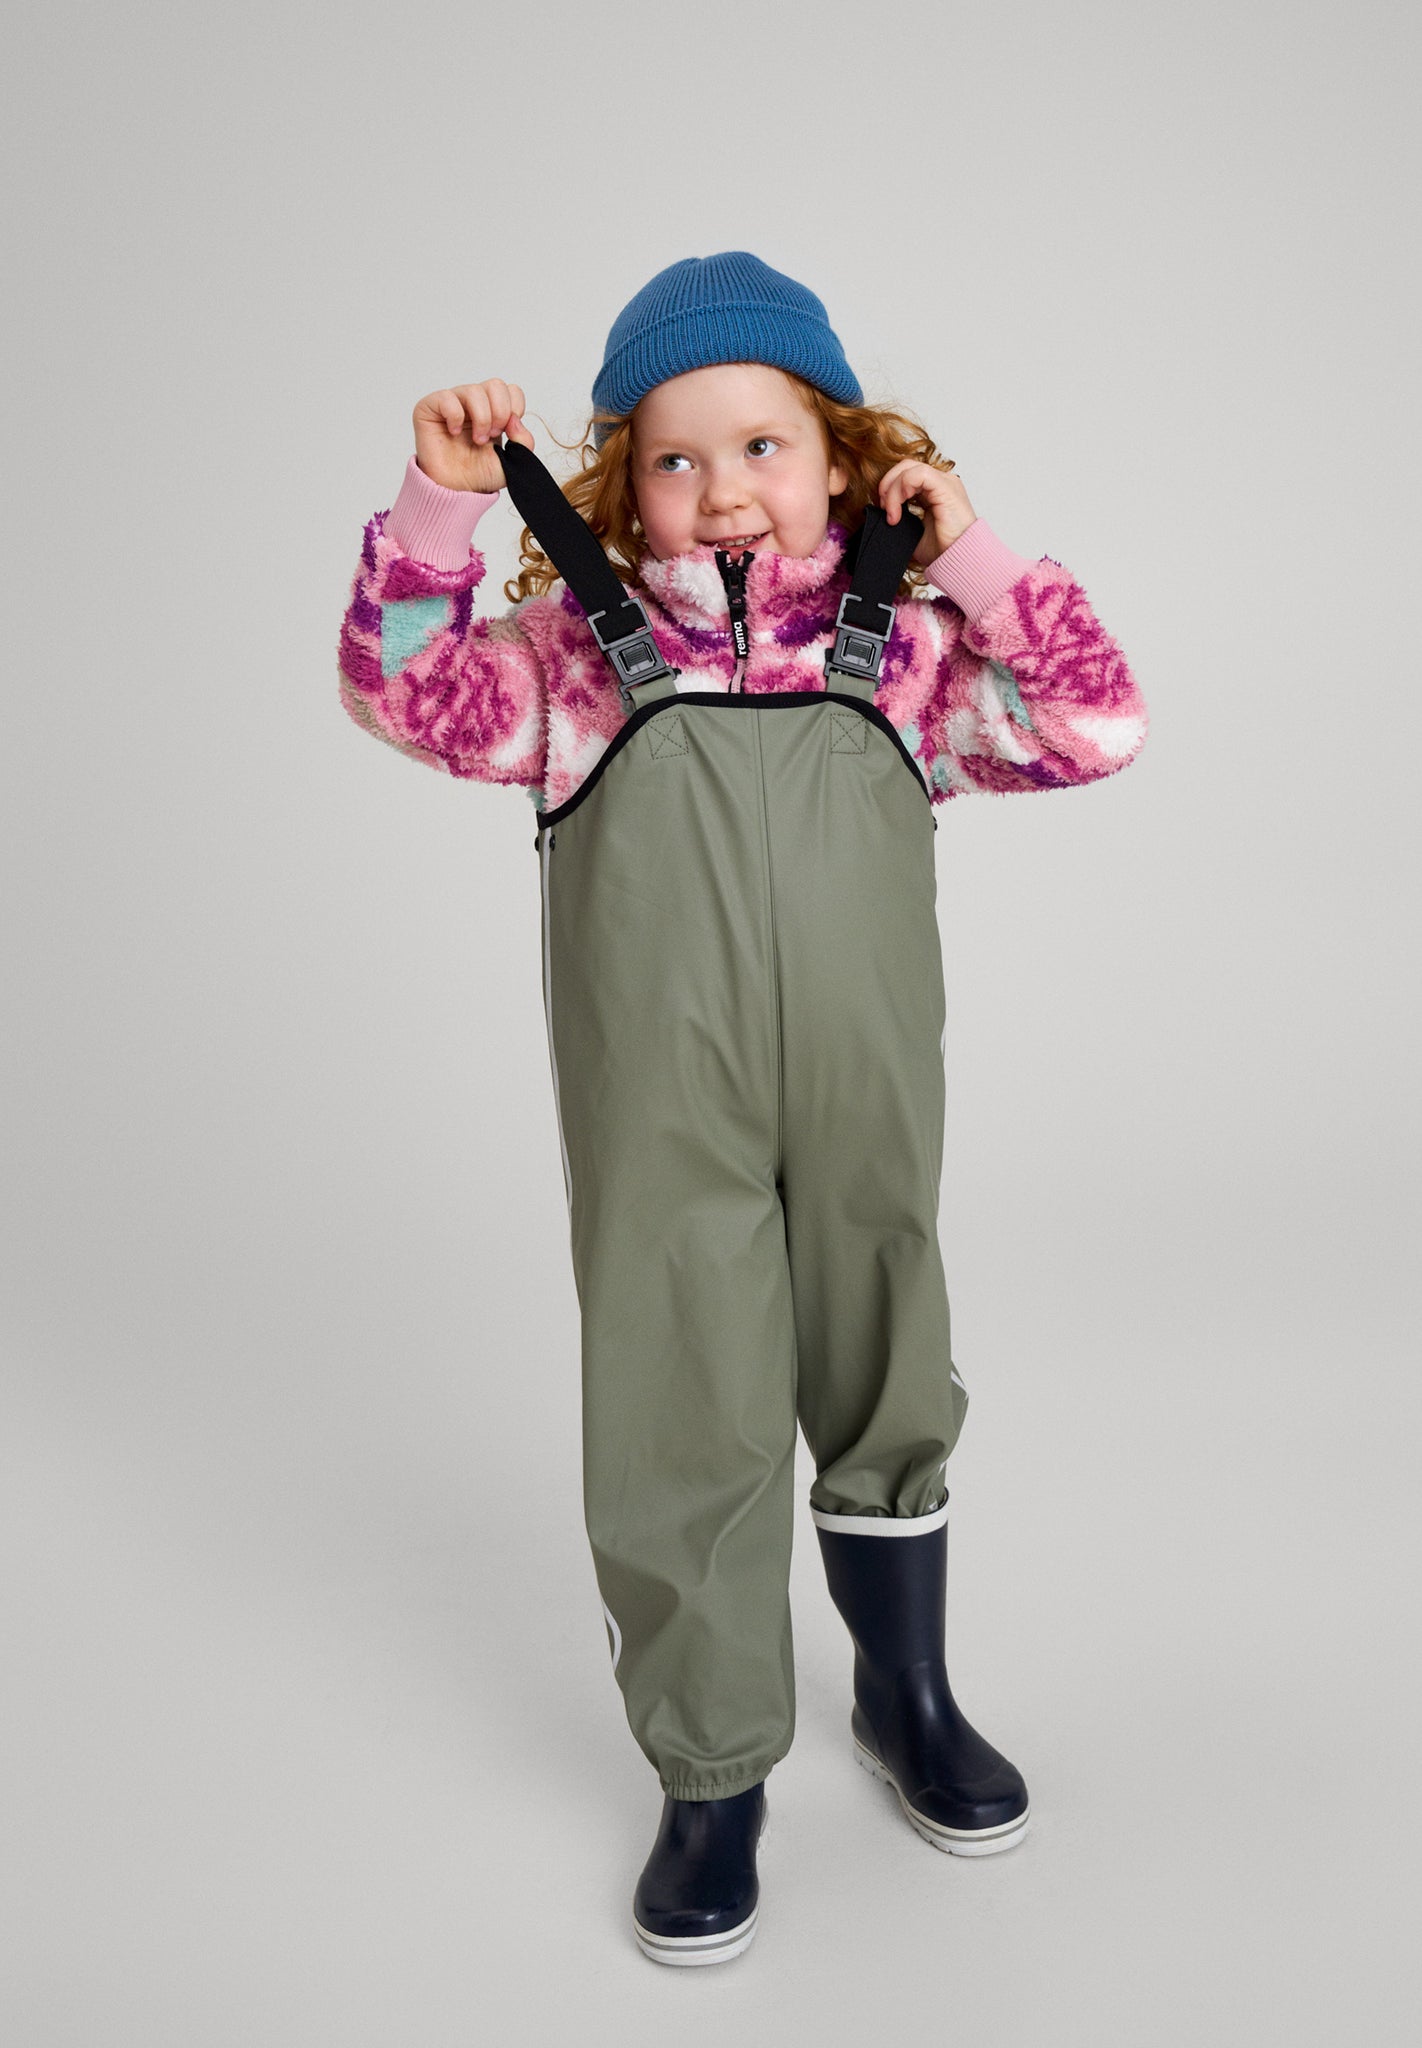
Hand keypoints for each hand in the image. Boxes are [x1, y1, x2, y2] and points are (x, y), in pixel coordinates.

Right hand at [412, 379, 535, 492]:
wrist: (456, 492)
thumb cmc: (479, 475)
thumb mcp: (514, 462)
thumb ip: (524, 442)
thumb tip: (515, 419)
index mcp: (493, 411)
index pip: (511, 390)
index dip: (515, 408)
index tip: (507, 432)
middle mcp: (473, 403)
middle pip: (496, 385)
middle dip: (500, 413)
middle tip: (492, 436)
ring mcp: (452, 403)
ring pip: (474, 390)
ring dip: (481, 418)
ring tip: (477, 441)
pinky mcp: (430, 408)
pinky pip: (447, 397)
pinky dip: (455, 416)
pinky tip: (454, 433)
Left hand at [877, 458, 976, 566]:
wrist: (958, 560)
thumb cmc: (942, 550)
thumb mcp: (912, 532)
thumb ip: (899, 517)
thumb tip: (880, 514)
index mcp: (934, 491)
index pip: (906, 474)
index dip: (889, 487)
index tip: (884, 511)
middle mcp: (940, 483)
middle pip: (905, 466)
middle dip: (887, 484)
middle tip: (883, 508)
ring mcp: (945, 482)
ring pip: (909, 468)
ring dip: (892, 489)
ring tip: (891, 513)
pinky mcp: (946, 487)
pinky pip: (919, 474)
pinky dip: (902, 487)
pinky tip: (899, 507)